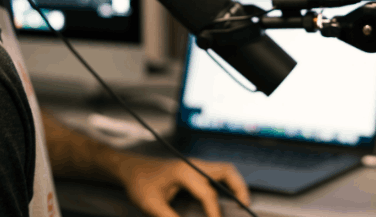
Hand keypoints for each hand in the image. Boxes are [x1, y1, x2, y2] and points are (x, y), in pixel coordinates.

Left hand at [117, 155, 250, 216]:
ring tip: (241, 202)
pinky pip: (216, 172)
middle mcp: (192, 164)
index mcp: (184, 171)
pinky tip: (226, 197)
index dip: (214, 213)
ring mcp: (194, 164)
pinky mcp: (193, 168)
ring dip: (235, 183)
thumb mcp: (152, 205)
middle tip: (245, 205)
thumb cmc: (139, 183)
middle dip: (239, 187)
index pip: (207, 193)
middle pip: (225, 171)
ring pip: (223, 169)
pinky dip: (226, 183)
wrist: (130, 169)